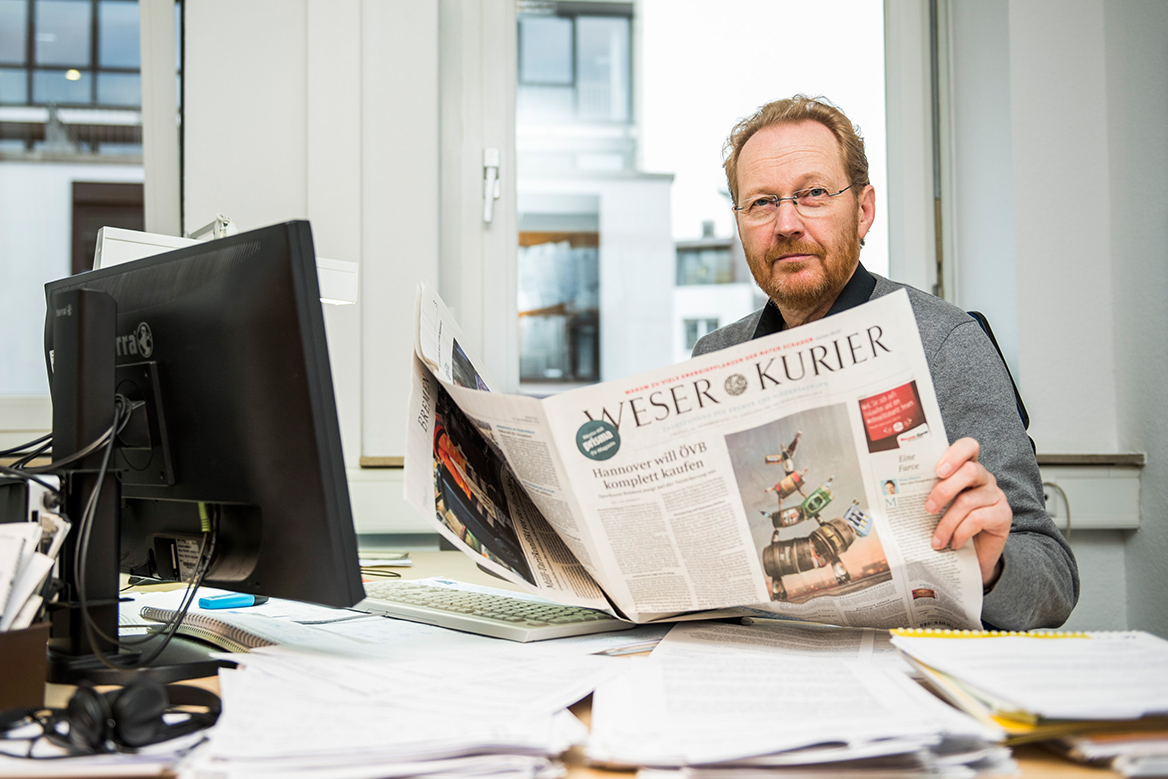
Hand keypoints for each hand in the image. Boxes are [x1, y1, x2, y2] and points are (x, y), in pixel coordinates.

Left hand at [925, 437, 1011, 586]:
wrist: (973, 555)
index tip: (938, 471)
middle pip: (969, 471)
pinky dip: (961, 532)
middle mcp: (984, 478)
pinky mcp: (1004, 515)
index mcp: (966, 469)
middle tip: (928, 508)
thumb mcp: (937, 507)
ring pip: (968, 500)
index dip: (955, 454)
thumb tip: (893, 489)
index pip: (968, 447)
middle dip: (944, 490)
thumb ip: (925, 494)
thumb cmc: (950, 525)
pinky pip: (978, 519)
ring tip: (936, 540)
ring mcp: (996, 495)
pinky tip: (953, 543)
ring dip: (947, 523)